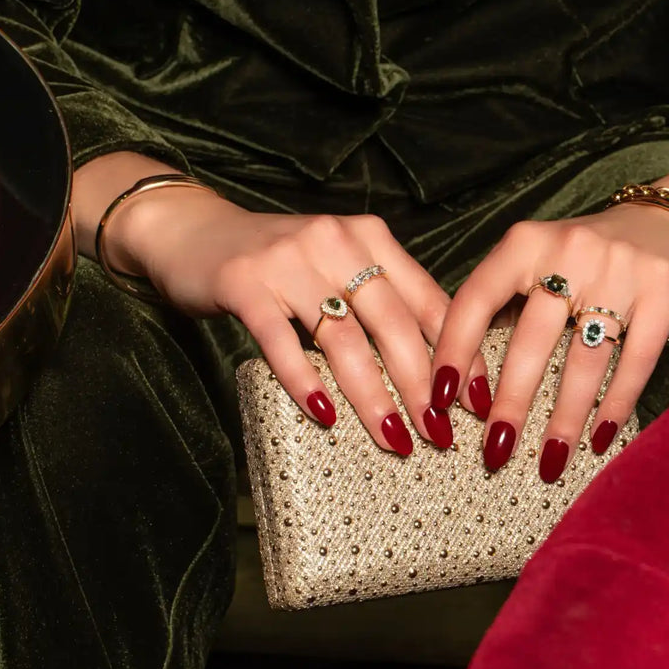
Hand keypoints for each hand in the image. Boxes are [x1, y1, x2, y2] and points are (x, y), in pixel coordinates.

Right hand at [102, 184, 487, 455]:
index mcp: (370, 237)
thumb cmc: (276, 261)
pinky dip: (306, 382)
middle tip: (440, 435)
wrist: (191, 229)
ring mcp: (288, 261)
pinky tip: (325, 415)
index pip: (429, 300)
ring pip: (344, 338)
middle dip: (423, 386)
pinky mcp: (244, 283)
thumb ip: (382, 298)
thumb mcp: (337, 264)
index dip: (459, 354)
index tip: (477, 403)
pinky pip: (281, 342)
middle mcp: (336, 242)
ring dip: (373, 395)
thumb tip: (439, 367)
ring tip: (392, 439)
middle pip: (394, 323)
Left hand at [431, 202, 668, 480]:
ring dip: (564, 418)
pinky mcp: (663, 290)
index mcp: (525, 243)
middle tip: (495, 451)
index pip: (476, 300)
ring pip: (583, 358)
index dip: (454, 351)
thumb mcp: (538, 256)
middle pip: (531, 340)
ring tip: (550, 461)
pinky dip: (616, 404)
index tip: (439, 399)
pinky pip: (636, 360)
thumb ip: (504, 299)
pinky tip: (600, 439)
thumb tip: (462, 369)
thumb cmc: (591, 251)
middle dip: (510, 403)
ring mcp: (619, 270)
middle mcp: (569, 251)